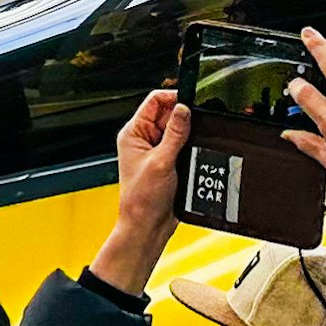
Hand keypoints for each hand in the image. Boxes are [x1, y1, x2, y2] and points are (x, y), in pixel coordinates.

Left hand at [85, 86, 189, 298]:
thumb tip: (183, 109)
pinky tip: (190, 159)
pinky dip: (190, 148)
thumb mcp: (161, 161)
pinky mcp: (169, 162)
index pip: (153, 101)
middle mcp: (143, 139)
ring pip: (179, 130)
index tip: (190, 102)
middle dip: (183, 120)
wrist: (147, 226)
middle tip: (192, 132)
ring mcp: (156, 150)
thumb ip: (175, 133)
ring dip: (187, 136)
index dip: (172, 98)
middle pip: (169, 114)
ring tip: (188, 150)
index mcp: (133, 133)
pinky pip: (184, 146)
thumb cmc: (142, 200)